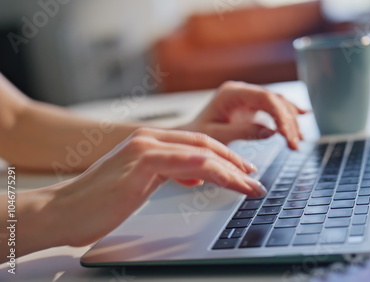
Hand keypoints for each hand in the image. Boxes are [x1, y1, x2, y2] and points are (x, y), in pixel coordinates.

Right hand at [39, 128, 265, 247]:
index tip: (245, 172)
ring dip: (232, 171)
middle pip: (206, 146)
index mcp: (151, 142)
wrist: (62, 211)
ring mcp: (145, 149)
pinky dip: (211, 171)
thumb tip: (196, 176)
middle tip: (255, 180)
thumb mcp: (141, 183)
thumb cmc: (98, 202)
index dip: (226, 157)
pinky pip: (185, 163)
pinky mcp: (140, 164)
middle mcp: (150, 140)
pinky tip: (228, 179)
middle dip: (236, 164)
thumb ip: (168, 174)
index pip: (199, 145)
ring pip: (202, 155)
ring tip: (251, 187)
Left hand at [180, 81, 307, 149]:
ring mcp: (247, 98)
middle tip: (296, 144)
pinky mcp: (250, 107)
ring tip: (300, 140)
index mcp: (231, 93)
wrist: (186, 136)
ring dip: (291, 120)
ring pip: (277, 103)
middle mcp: (241, 91)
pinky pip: (273, 108)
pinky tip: (303, 116)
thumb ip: (243, 132)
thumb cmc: (195, 136)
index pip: (265, 98)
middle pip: (274, 100)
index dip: (281, 116)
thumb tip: (271, 132)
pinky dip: (287, 115)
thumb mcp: (217, 136)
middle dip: (288, 122)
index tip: (289, 136)